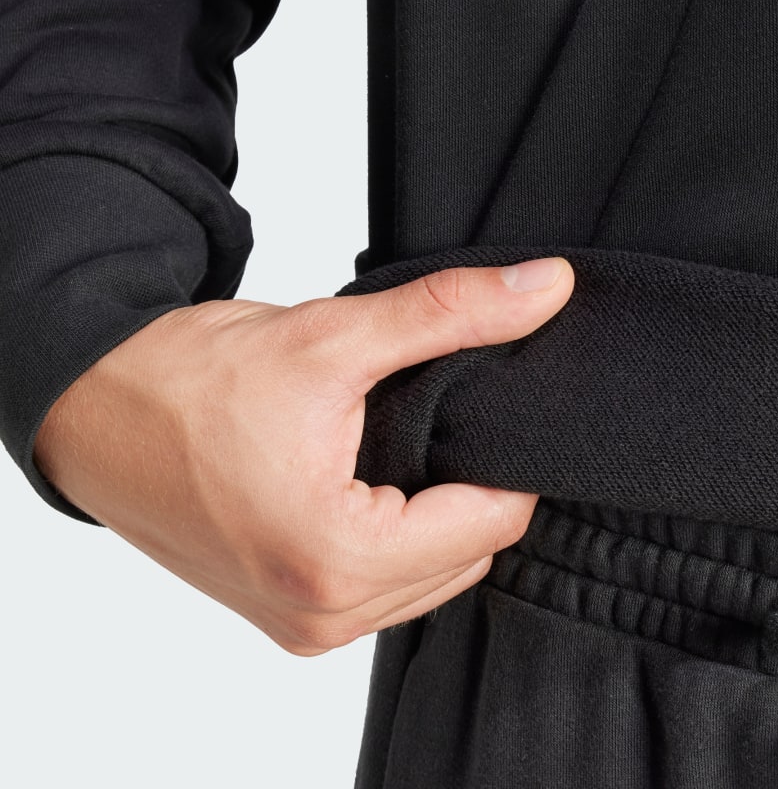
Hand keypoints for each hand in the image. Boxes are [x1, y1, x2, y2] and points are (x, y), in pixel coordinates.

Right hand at [33, 257, 573, 654]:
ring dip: (438, 513)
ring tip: (403, 443)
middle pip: (469, 552)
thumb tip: (546, 287)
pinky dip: (400, 536)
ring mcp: (302, 625)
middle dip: (473, 484)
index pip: (494, 522)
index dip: (510, 456)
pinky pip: (387, 587)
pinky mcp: (287, 616)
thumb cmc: (189, 381)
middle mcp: (322, 615)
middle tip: (442, 416)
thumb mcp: (333, 337)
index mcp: (335, 560)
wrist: (96, 408)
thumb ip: (452, 314)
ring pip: (433, 574)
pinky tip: (376, 478)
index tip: (496, 404)